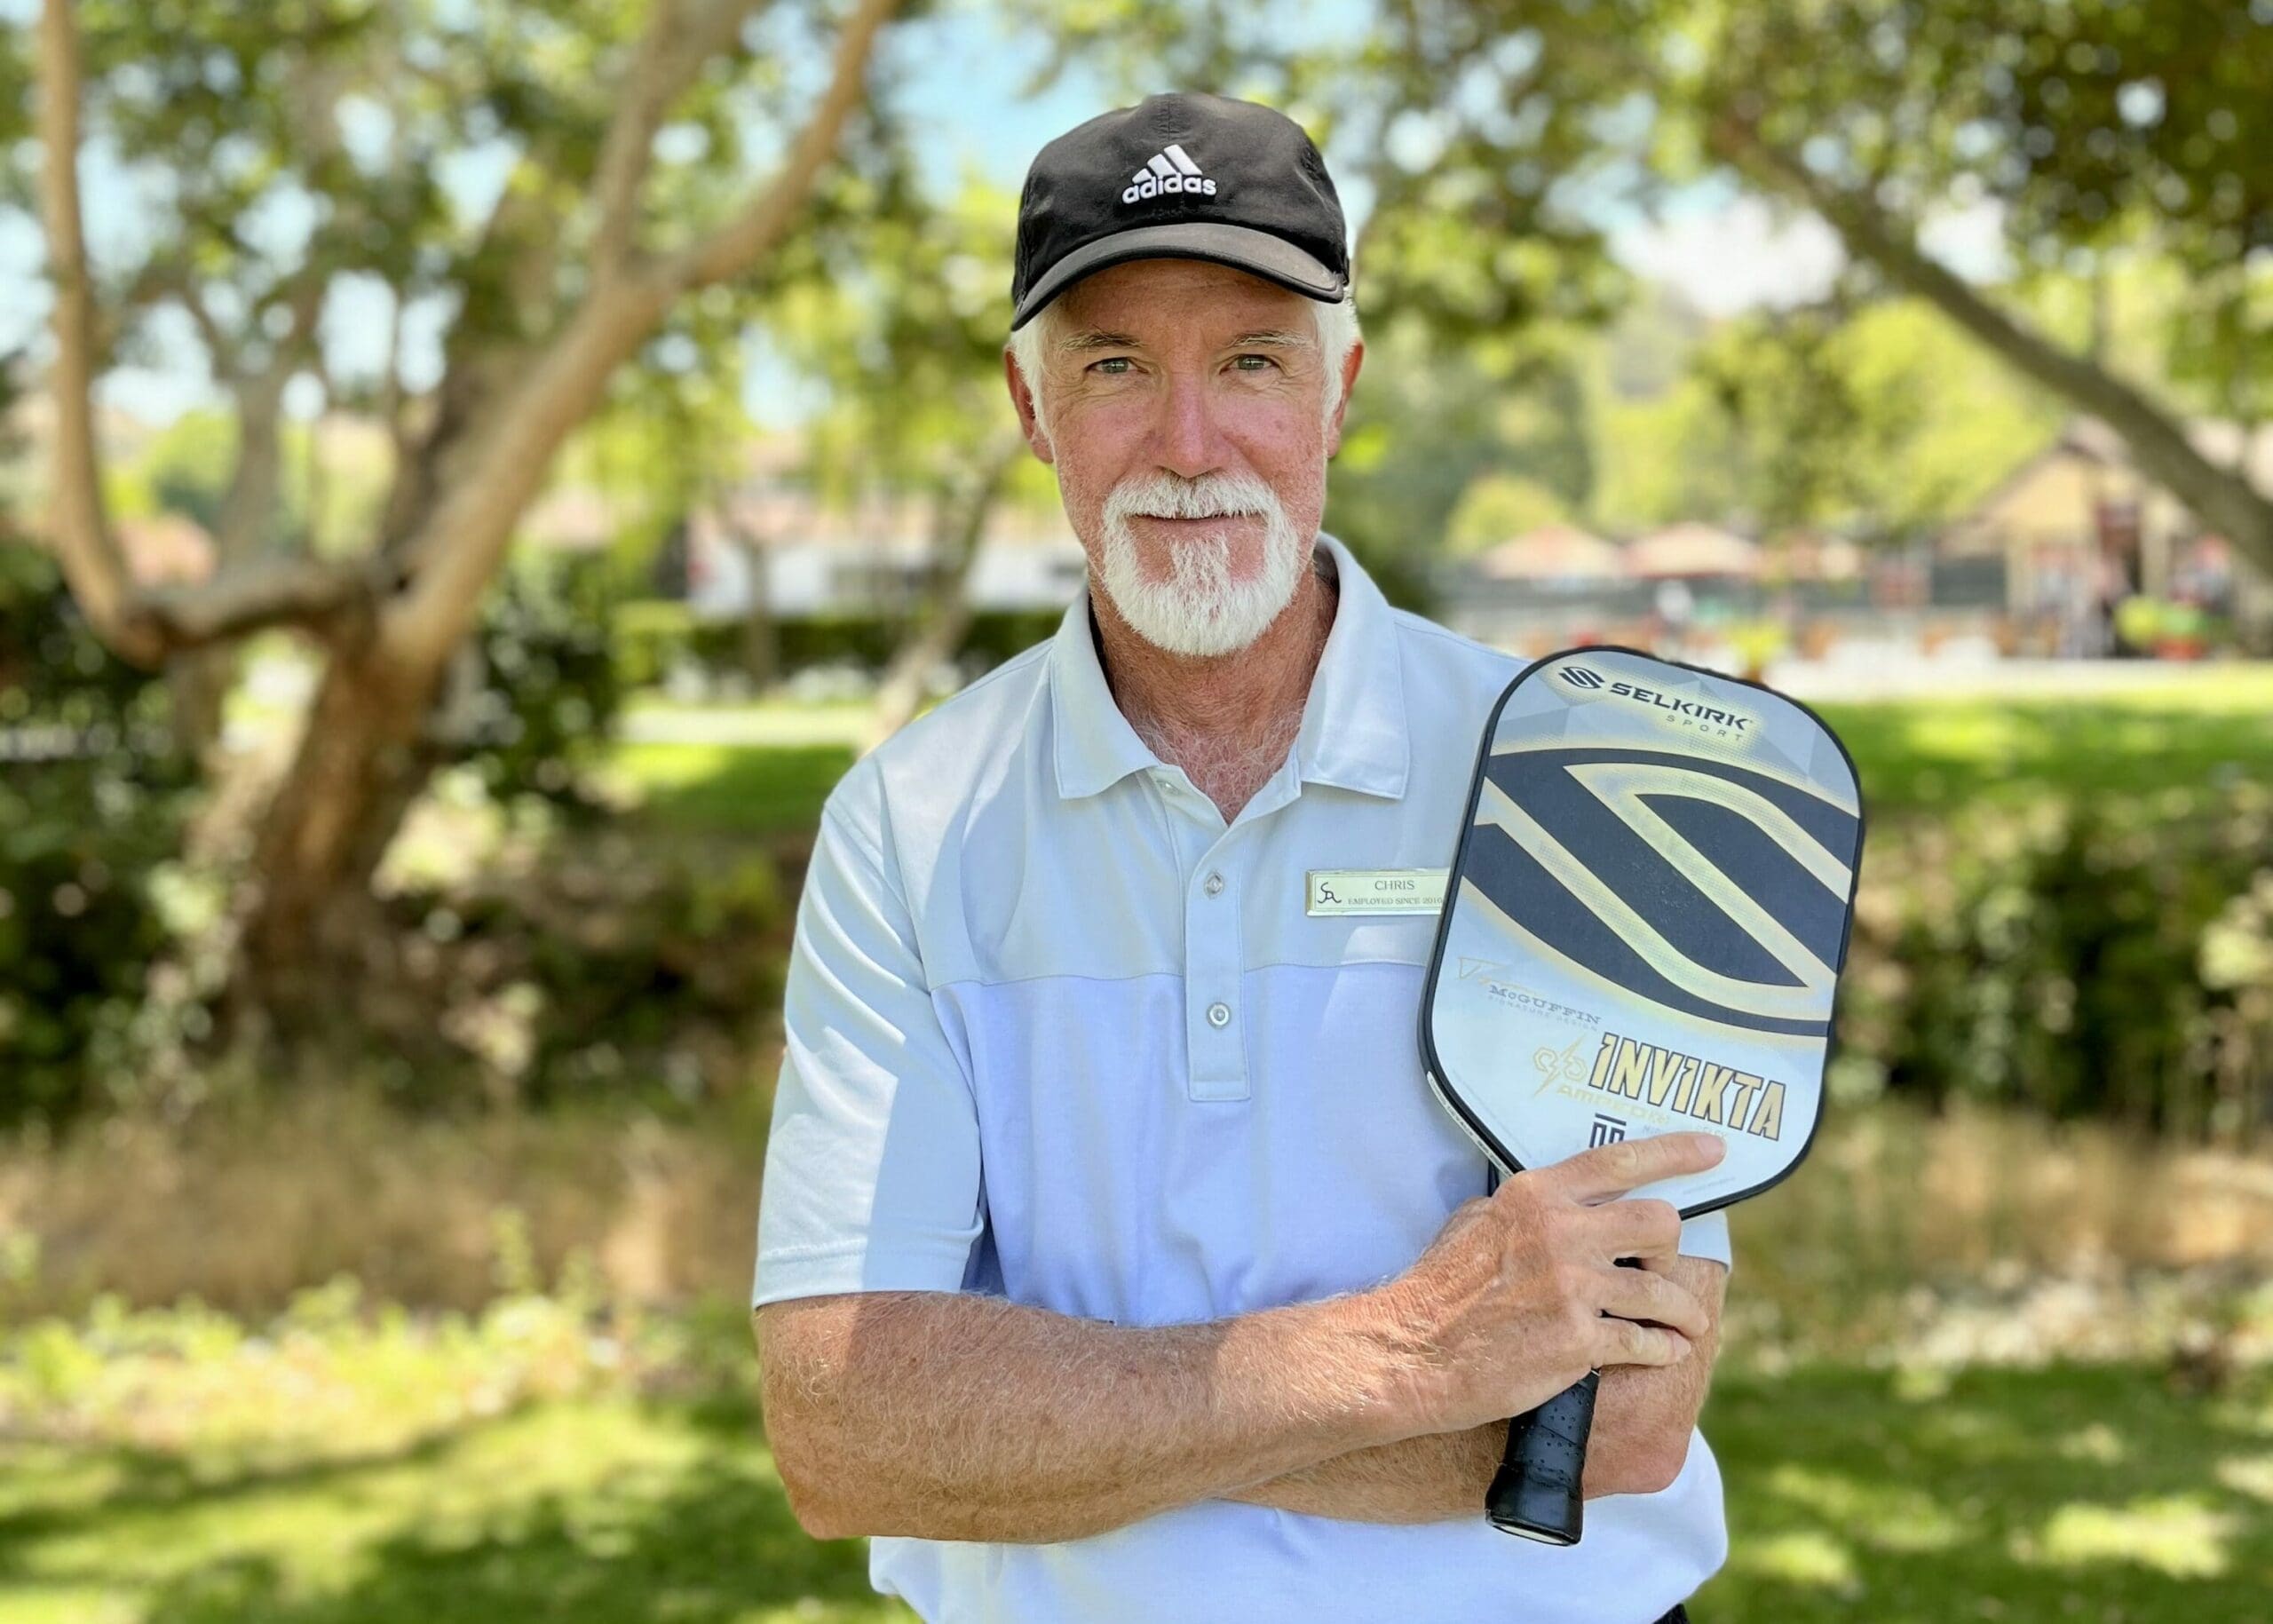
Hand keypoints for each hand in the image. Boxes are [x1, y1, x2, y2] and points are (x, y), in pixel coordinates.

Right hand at [1373, 1132, 1725, 1435]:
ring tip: (1687, 1325)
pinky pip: (1646, 1340)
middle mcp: (1561, 1232)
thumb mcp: (1477, 1222)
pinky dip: (1663, 1348)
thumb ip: (1526, 1210)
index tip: (1714, 1150)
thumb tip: (1561, 1204)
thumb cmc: (1439, 1289)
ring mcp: (1572, 1286)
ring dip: (1684, 1312)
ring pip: (1663, 1291)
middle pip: (1658, 1223)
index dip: (1676, 1153)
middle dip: (1672, 1251)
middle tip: (1664, 1270)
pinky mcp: (1578, 1340)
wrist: (1415, 1352)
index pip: (1619, 1160)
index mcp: (1537, 1196)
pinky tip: (1665, 1350)